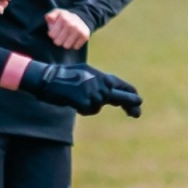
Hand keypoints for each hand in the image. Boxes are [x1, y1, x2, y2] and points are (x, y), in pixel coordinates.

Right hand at [20, 62, 141, 117]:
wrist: (49, 77)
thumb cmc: (64, 76)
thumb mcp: (85, 74)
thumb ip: (98, 82)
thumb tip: (109, 93)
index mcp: (101, 76)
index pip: (121, 85)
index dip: (130, 95)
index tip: (138, 102)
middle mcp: (101, 83)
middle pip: (120, 97)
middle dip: (130, 105)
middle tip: (138, 114)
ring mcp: (94, 92)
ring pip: (97, 106)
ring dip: (88, 106)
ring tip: (75, 96)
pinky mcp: (86, 101)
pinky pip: (88, 110)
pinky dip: (80, 108)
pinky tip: (72, 100)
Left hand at [46, 9, 90, 49]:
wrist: (80, 19)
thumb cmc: (64, 18)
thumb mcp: (56, 14)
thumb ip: (50, 16)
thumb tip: (49, 18)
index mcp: (63, 18)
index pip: (52, 35)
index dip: (51, 35)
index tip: (53, 33)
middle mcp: (72, 24)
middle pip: (58, 42)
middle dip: (57, 41)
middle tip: (59, 37)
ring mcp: (79, 30)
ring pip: (66, 46)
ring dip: (65, 44)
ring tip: (65, 39)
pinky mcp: (85, 36)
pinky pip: (75, 47)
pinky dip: (73, 46)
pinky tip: (73, 40)